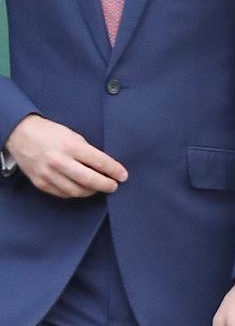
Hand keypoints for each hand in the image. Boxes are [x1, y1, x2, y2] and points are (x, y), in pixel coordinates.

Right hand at [6, 114, 127, 198]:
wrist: (21, 135)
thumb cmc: (51, 132)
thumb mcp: (72, 135)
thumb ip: (87, 150)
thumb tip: (104, 165)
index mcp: (71, 145)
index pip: (99, 161)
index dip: (114, 170)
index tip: (123, 175)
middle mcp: (60, 161)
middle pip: (89, 179)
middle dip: (105, 185)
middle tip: (114, 186)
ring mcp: (49, 174)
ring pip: (76, 191)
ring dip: (91, 191)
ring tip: (99, 188)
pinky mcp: (41, 183)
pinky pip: (63, 194)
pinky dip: (75, 193)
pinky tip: (82, 189)